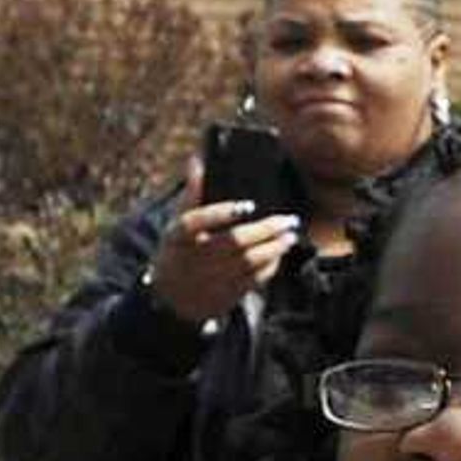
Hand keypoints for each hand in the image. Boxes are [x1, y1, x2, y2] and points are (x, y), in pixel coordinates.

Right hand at [145, 159, 300, 323]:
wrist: (170, 298)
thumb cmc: (177, 251)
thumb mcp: (175, 225)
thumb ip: (191, 195)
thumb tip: (197, 161)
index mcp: (176, 237)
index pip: (194, 222)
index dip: (221, 213)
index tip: (248, 205)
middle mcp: (192, 258)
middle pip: (232, 242)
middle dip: (264, 230)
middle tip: (287, 220)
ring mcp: (209, 279)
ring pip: (248, 262)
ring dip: (274, 248)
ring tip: (290, 235)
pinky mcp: (225, 295)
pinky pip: (253, 280)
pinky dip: (270, 266)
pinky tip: (280, 254)